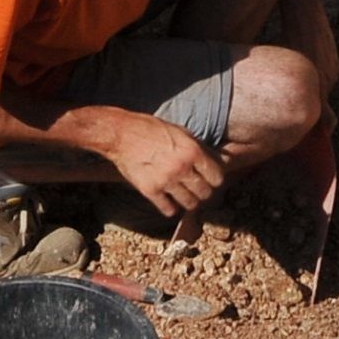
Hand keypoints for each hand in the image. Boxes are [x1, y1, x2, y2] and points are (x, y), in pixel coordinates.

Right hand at [98, 113, 226, 221]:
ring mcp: (166, 181)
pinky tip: (169, 201)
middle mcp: (182, 168)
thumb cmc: (151, 129)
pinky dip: (171, 208)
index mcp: (192, 151)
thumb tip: (216, 159)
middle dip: (204, 191)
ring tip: (185, 196)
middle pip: (205, 192)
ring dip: (189, 201)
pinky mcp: (150, 191)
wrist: (122, 134)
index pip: (216, 177)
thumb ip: (198, 147)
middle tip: (198, 188)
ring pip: (190, 204)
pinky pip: (169, 209)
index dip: (215, 179)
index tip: (210, 179)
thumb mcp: (180, 132)